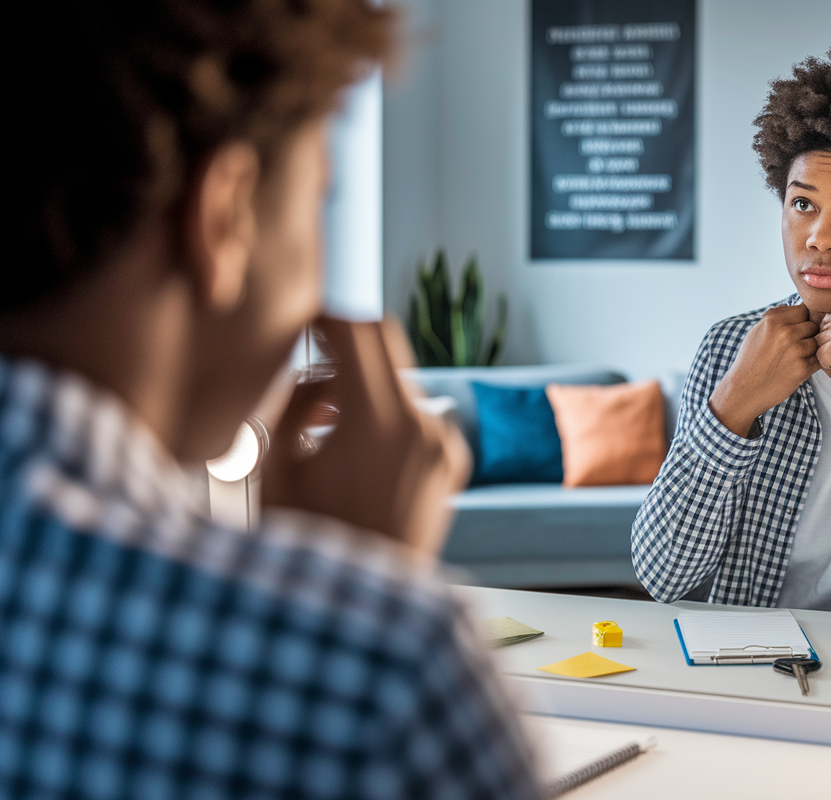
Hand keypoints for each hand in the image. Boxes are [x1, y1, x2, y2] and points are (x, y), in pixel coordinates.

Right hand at [261, 317, 470, 558]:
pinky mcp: (453, 464)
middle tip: (307, 355)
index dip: (324, 317)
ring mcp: (445, 446)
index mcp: (379, 423)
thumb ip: (295, 397)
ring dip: (361, 383)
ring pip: (399, 379)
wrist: (361, 615)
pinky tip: (347, 449)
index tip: (299, 322)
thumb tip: (315, 361)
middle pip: (386, 342)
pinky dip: (383, 414)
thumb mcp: (277, 465)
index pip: (358, 331)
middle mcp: (425, 427)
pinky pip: (415, 415)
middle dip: (345, 342)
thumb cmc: (308, 544)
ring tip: (318, 425)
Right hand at [709, 303, 819, 436]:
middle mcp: (786, 333)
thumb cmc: (750, 360)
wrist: (744, 389)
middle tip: (796, 346)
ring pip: (818, 342)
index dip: (803, 319)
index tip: (797, 329)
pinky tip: (798, 367)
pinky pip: (819, 359)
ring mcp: (796, 351)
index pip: (804, 309)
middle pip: (813, 325)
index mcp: (774, 320)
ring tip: (796, 357)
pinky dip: (813, 363)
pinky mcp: (803, 369)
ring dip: (811, 349)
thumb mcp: (757, 331)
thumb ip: (775, 316)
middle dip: (808, 334)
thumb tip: (791, 306)